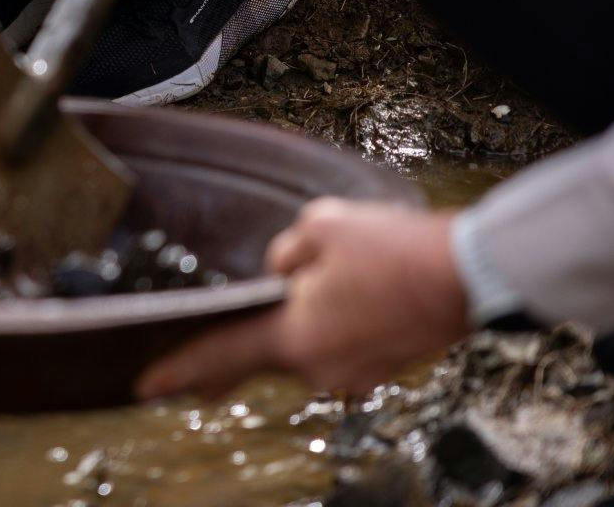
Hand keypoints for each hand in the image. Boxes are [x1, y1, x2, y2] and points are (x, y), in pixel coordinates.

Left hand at [135, 199, 472, 400]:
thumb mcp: (319, 227)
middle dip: (227, 366)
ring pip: (305, 352)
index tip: (143, 386)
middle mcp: (320, 369)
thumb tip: (279, 272)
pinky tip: (336, 306)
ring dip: (291, 334)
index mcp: (294, 338)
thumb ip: (284, 254)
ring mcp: (354, 374)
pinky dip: (327, 332)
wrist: (470, 274)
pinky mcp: (382, 367)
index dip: (178, 370)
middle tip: (193, 379)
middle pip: (260, 361)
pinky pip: (337, 349)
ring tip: (289, 310)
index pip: (221, 357)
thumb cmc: (392, 249)